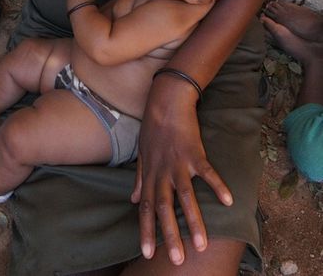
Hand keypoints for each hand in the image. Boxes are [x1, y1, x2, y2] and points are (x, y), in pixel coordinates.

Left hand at [131, 76, 232, 265]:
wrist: (166, 101)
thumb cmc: (153, 127)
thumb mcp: (142, 153)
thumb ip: (138, 178)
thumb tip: (131, 199)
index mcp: (150, 174)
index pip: (144, 207)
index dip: (145, 230)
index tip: (146, 253)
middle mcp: (162, 172)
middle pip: (164, 208)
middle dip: (169, 235)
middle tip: (177, 259)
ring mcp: (179, 163)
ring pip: (185, 197)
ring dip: (194, 221)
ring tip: (202, 244)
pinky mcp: (195, 153)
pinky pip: (207, 173)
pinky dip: (217, 186)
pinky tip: (228, 201)